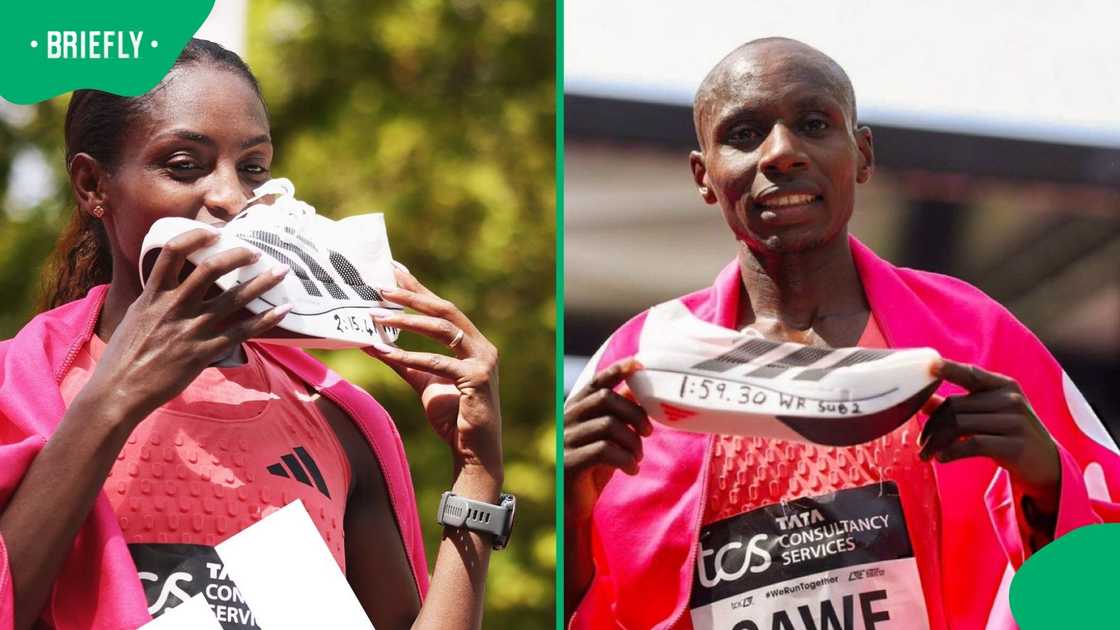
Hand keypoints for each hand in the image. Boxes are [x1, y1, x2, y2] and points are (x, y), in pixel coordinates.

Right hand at [79, 228, 291, 425]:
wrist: (118, 391)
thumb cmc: (124, 356)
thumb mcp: (134, 317)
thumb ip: (155, 298)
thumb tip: (169, 284)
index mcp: (153, 295)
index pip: (173, 252)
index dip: (196, 236)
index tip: (215, 232)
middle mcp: (173, 307)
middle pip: (212, 269)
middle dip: (239, 255)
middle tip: (257, 252)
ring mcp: (191, 329)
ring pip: (235, 298)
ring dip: (262, 282)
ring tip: (281, 272)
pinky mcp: (204, 351)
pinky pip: (243, 331)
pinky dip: (266, 319)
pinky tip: (284, 310)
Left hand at [365, 267, 501, 477]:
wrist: (474, 452)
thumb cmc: (452, 417)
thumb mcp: (423, 382)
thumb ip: (402, 362)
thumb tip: (372, 343)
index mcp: (472, 343)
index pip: (442, 308)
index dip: (418, 288)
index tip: (393, 270)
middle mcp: (481, 346)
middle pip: (444, 309)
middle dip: (412, 295)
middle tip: (381, 286)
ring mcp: (482, 361)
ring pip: (443, 329)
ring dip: (407, 321)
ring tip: (376, 315)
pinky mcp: (477, 379)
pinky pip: (438, 363)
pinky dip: (410, 357)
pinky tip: (386, 352)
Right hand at [563, 358, 651, 524]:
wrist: (572, 506)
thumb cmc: (592, 469)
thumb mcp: (608, 438)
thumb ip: (618, 415)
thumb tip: (637, 389)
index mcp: (575, 410)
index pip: (596, 382)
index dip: (617, 370)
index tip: (639, 363)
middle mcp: (567, 420)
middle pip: (605, 400)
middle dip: (634, 413)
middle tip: (648, 432)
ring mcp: (566, 441)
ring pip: (608, 425)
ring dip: (632, 441)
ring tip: (638, 457)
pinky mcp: (569, 463)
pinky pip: (604, 451)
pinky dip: (625, 459)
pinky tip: (631, 469)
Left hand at [919, 359, 1060, 514]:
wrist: (1047, 463)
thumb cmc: (1010, 434)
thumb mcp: (989, 414)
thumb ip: (959, 406)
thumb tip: (924, 400)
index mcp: (1004, 386)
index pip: (971, 373)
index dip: (949, 368)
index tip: (929, 365)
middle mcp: (1011, 400)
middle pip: (955, 406)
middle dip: (932, 426)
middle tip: (922, 442)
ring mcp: (1015, 422)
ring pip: (959, 425)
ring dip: (936, 441)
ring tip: (927, 453)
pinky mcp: (1015, 445)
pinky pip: (973, 444)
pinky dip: (952, 451)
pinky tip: (942, 458)